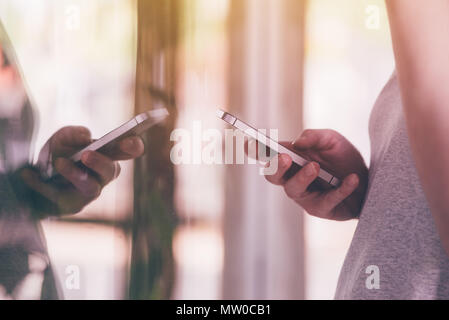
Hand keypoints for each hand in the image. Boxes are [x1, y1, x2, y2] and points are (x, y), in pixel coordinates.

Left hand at [20, 126, 144, 215]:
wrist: (37, 179)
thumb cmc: (59, 155)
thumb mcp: (61, 139)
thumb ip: (73, 133)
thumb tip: (85, 136)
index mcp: (109, 155)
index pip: (129, 150)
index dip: (133, 146)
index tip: (129, 141)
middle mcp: (103, 175)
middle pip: (112, 171)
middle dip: (101, 163)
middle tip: (86, 154)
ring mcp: (90, 192)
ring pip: (91, 188)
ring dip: (75, 175)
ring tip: (59, 163)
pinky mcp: (73, 206)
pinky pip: (60, 196)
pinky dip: (42, 184)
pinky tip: (28, 174)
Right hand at [253, 129, 367, 220]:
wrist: (369, 182)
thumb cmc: (343, 159)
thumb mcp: (332, 140)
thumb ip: (315, 136)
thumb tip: (298, 142)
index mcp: (290, 159)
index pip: (267, 155)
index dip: (254, 151)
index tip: (249, 143)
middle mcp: (292, 178)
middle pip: (272, 175)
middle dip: (274, 166)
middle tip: (284, 156)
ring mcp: (304, 196)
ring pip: (293, 190)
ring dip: (302, 177)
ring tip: (315, 167)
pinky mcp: (321, 209)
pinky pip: (327, 200)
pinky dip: (341, 189)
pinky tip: (352, 179)